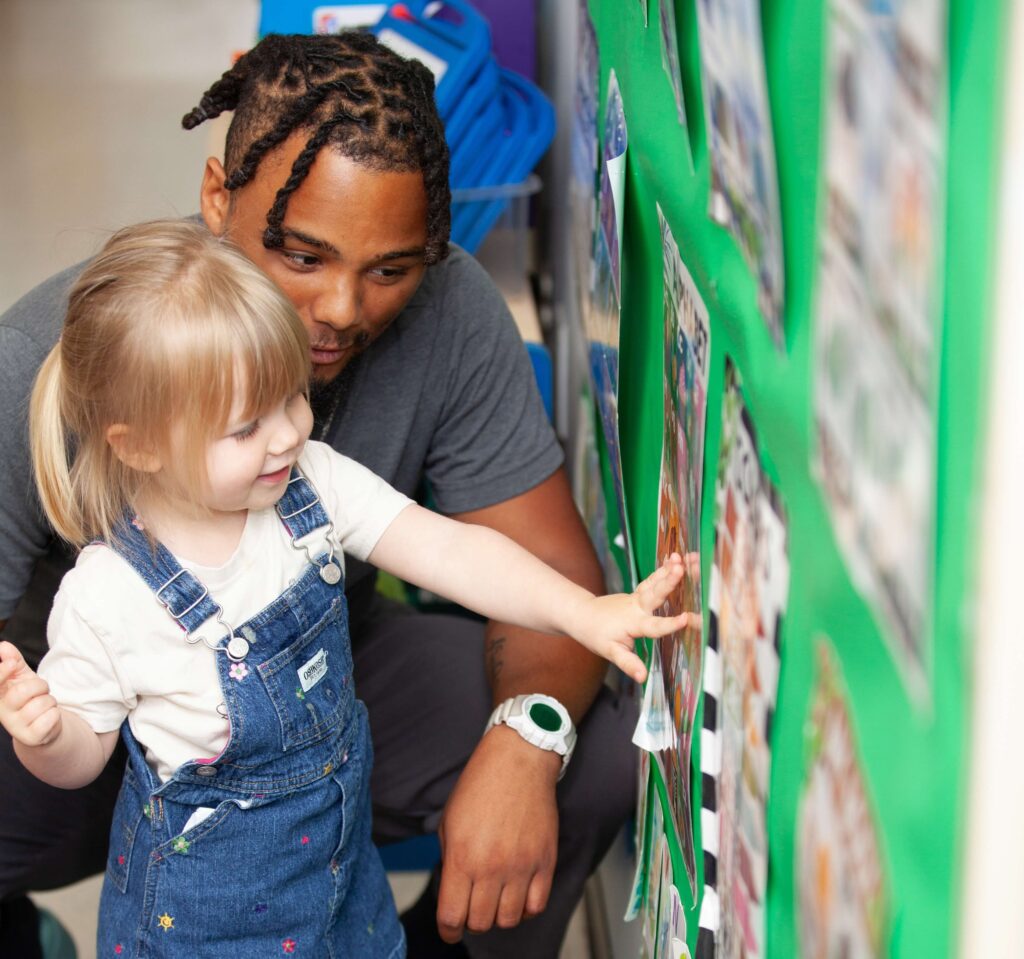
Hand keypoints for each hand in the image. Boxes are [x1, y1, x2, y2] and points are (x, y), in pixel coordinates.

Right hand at [0, 641, 61, 746]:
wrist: (43, 725)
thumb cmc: (30, 697)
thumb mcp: (21, 677)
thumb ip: (13, 661)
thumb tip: (3, 646)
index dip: (2, 672)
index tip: (12, 663)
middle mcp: (2, 712)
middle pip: (23, 691)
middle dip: (40, 686)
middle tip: (40, 691)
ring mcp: (15, 727)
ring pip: (40, 704)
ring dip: (49, 700)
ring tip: (44, 705)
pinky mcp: (32, 737)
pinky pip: (50, 717)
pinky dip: (55, 714)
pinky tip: (48, 717)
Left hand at [436, 726, 559, 942]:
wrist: (518, 759)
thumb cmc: (479, 785)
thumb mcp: (449, 820)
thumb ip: (449, 860)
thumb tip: (455, 891)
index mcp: (462, 856)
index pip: (452, 916)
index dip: (448, 929)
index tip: (450, 928)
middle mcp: (491, 866)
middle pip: (480, 923)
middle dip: (471, 921)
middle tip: (471, 906)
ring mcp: (522, 865)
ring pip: (509, 920)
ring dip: (498, 916)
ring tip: (495, 899)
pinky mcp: (545, 861)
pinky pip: (537, 905)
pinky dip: (525, 908)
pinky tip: (518, 894)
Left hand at [569, 553, 696, 683]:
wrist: (582, 614)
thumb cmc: (596, 635)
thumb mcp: (611, 652)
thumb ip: (628, 663)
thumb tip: (642, 678)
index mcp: (633, 623)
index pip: (654, 625)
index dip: (670, 623)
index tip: (688, 619)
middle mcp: (636, 607)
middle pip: (655, 594)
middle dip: (668, 581)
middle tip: (681, 569)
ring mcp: (637, 597)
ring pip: (655, 582)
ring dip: (669, 569)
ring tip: (684, 557)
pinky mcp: (638, 593)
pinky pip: (653, 580)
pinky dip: (664, 569)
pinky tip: (677, 558)